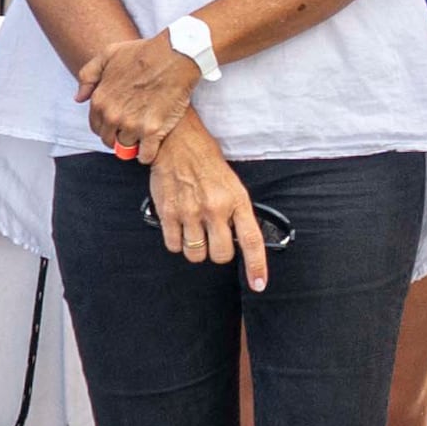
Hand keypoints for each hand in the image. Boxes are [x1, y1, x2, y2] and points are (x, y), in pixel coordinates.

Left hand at [78, 32, 205, 154]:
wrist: (174, 55)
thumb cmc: (142, 52)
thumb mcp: (107, 54)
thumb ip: (88, 76)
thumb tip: (79, 98)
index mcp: (100, 100)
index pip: (96, 126)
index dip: (106, 125)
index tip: (118, 122)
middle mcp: (113, 115)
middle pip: (109, 139)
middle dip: (118, 135)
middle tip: (132, 128)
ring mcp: (132, 125)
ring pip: (126, 147)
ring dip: (134, 143)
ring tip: (144, 133)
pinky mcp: (153, 131)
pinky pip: (145, 155)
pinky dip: (147, 154)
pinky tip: (152, 146)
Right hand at [143, 122, 266, 287]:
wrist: (177, 141)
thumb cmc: (206, 161)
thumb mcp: (232, 184)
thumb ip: (236, 212)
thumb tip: (239, 241)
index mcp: (236, 199)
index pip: (251, 240)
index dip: (256, 266)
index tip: (258, 284)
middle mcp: (215, 208)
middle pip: (221, 255)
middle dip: (219, 252)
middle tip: (215, 237)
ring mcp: (190, 212)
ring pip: (196, 255)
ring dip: (197, 249)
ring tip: (196, 230)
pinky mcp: (168, 213)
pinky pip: (174, 246)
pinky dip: (178, 242)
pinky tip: (181, 227)